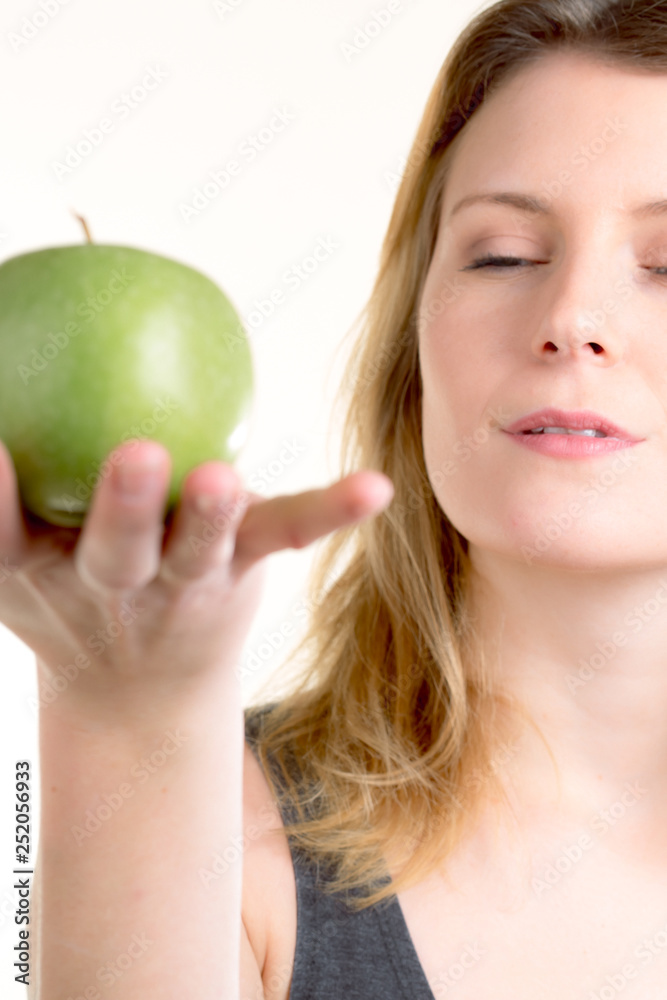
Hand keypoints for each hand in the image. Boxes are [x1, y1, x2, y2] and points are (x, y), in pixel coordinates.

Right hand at [0, 438, 393, 719]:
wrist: (137, 691)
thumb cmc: (65, 598)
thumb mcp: (10, 563)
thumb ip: (2, 505)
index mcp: (40, 574)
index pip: (3, 540)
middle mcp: (114, 584)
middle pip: (115, 552)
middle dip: (124, 511)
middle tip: (136, 457)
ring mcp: (185, 583)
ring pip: (198, 551)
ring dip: (213, 517)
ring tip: (224, 480)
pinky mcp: (242, 570)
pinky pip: (284, 533)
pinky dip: (328, 512)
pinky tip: (375, 489)